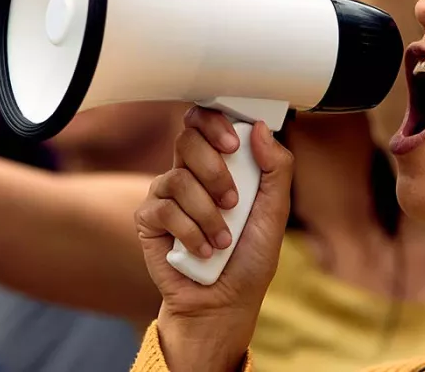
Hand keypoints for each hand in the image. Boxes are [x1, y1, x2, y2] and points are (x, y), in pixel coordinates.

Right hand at [134, 108, 293, 371]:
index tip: (234, 145)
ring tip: (223, 240)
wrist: (225, 303)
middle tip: (233, 201)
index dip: (215, 123)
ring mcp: (166, 195)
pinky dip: (191, 233)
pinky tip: (203, 251)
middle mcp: (188, 173)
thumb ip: (275, 169)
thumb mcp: (275, 213)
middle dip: (215, 170)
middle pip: (187, 139)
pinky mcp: (149, 220)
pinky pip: (165, 210)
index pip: (205, 122)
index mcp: (218, 164)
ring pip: (179, 178)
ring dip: (208, 214)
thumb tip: (258, 128)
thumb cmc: (250, 259)